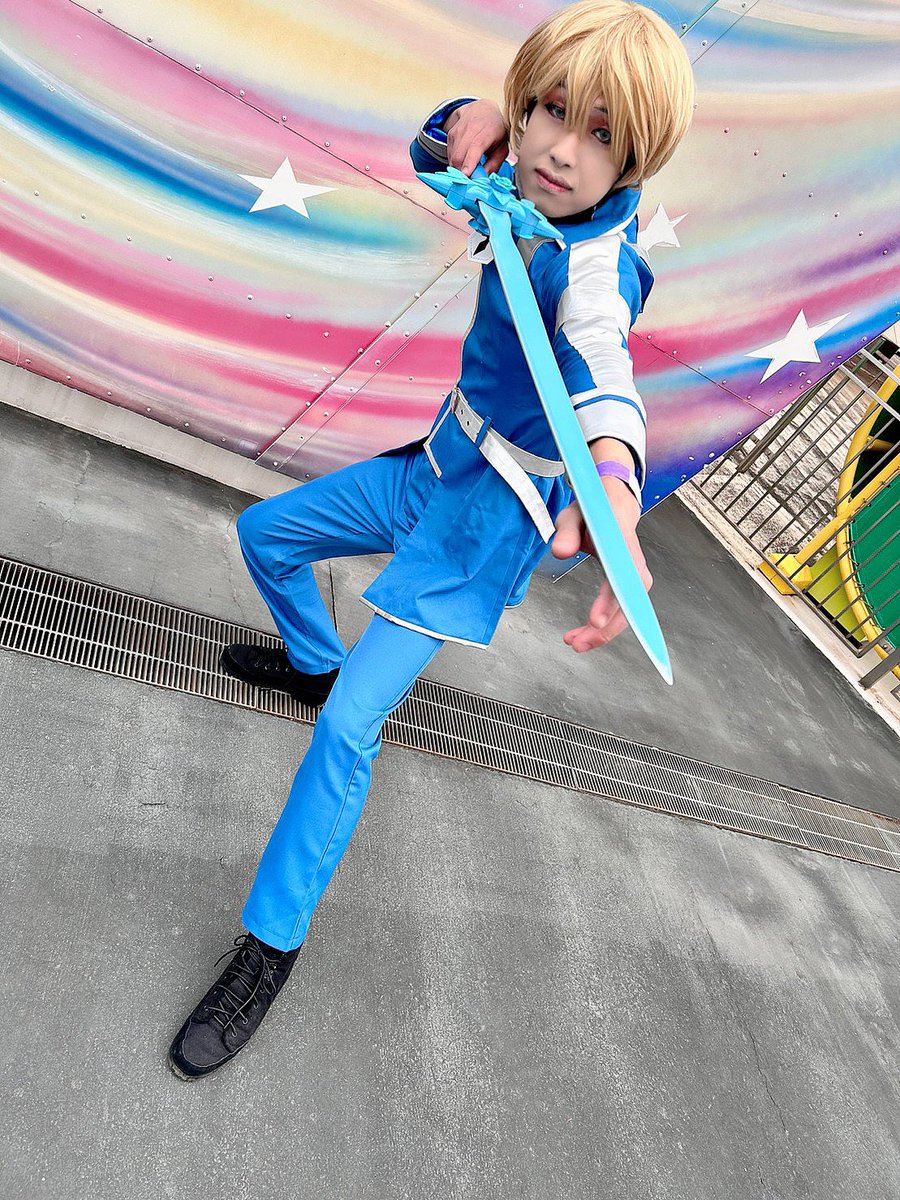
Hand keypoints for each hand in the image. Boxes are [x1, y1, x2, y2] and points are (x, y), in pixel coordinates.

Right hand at [444, 100, 508, 176]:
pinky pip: (450, 155)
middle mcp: (470, 128)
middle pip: (459, 156)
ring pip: (453, 157)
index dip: (469, 162)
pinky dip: (456, 162)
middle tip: (471, 179)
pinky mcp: (451, 134)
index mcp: (486, 132)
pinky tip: (465, 158)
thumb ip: (494, 164)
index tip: (466, 174)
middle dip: (462, 172)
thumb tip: (483, 179)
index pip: (475, 147)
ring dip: (459, 168)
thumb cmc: (496, 131)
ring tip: (470, 167)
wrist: (483, 109)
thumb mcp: (503, 148)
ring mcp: (458, 131)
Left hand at [550, 481, 651, 652]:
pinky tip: (586, 635)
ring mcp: (635, 574)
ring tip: (576, 642)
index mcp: (621, 541)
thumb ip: (566, 532)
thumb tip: (560, 552)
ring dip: (605, 632)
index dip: (609, 601)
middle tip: (579, 643)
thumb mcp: (572, 515)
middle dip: (606, 628)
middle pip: (627, 601)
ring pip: (627, 610)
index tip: (597, 622)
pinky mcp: (630, 583)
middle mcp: (634, 562)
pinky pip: (623, 609)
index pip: (618, 575)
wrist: (615, 503)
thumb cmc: (593, 510)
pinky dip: (607, 626)